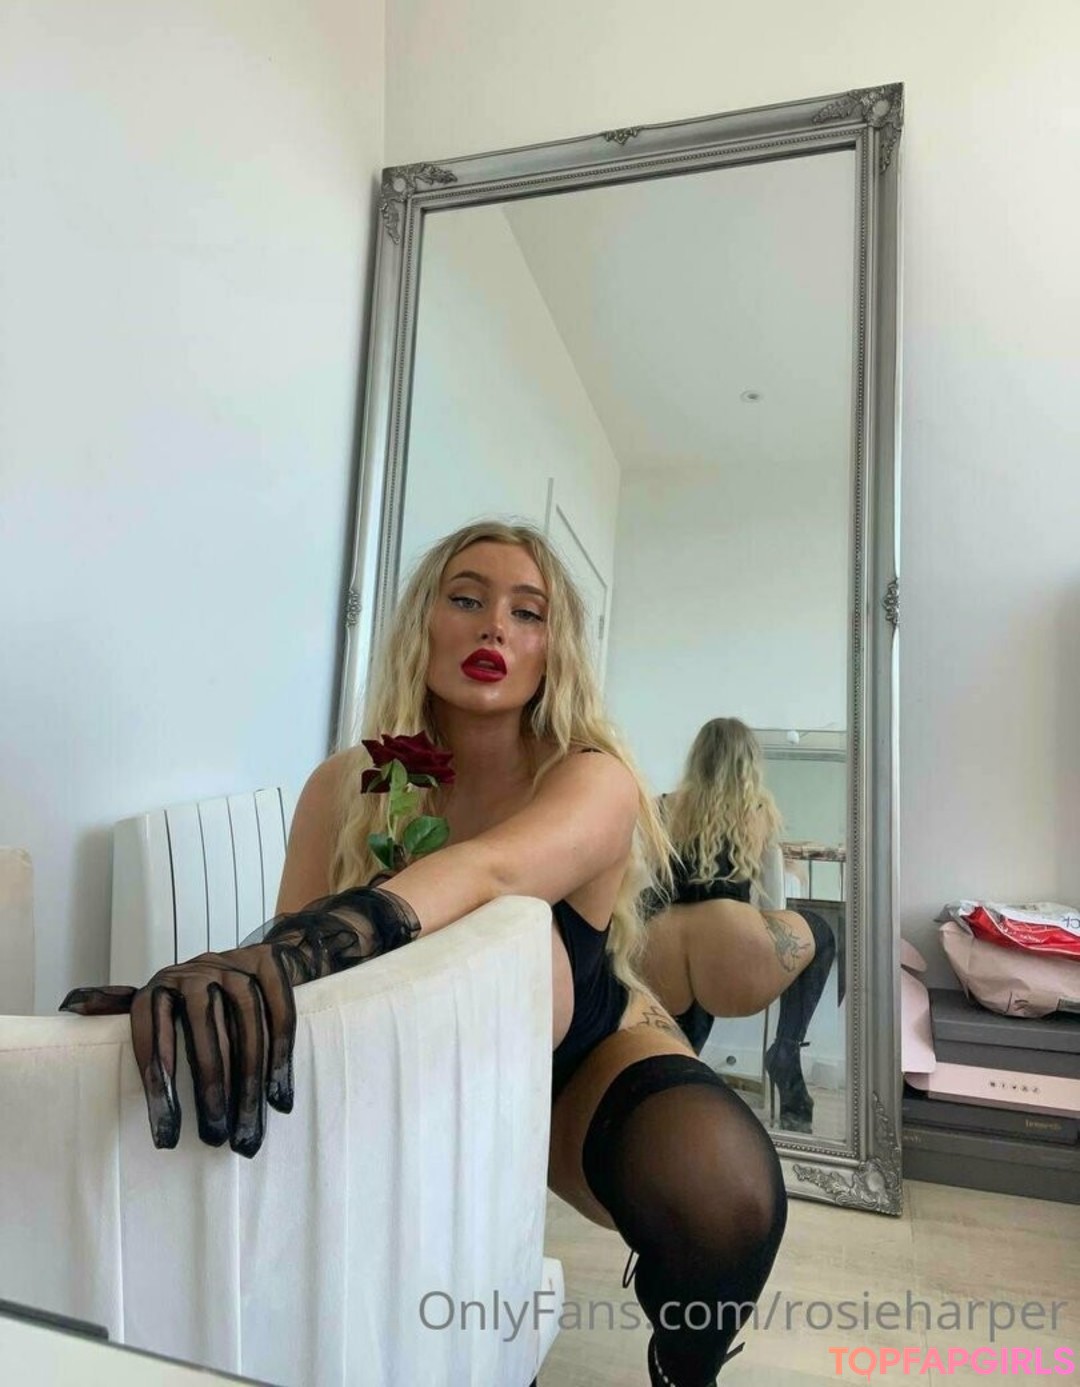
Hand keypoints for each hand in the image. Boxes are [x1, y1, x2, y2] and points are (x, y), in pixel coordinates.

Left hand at [60, 886, 418, 1156]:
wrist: (257, 958)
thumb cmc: (199, 997)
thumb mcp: (157, 1001)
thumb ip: (117, 1006)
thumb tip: (68, 1006)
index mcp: (160, 988)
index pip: (152, 1035)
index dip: (159, 1087)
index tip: (167, 1137)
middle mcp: (195, 972)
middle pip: (203, 1030)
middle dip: (211, 1088)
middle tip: (215, 1138)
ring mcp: (236, 964)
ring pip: (246, 1022)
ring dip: (249, 1081)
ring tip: (247, 1130)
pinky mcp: (271, 964)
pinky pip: (279, 1012)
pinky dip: (281, 1055)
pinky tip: (279, 1098)